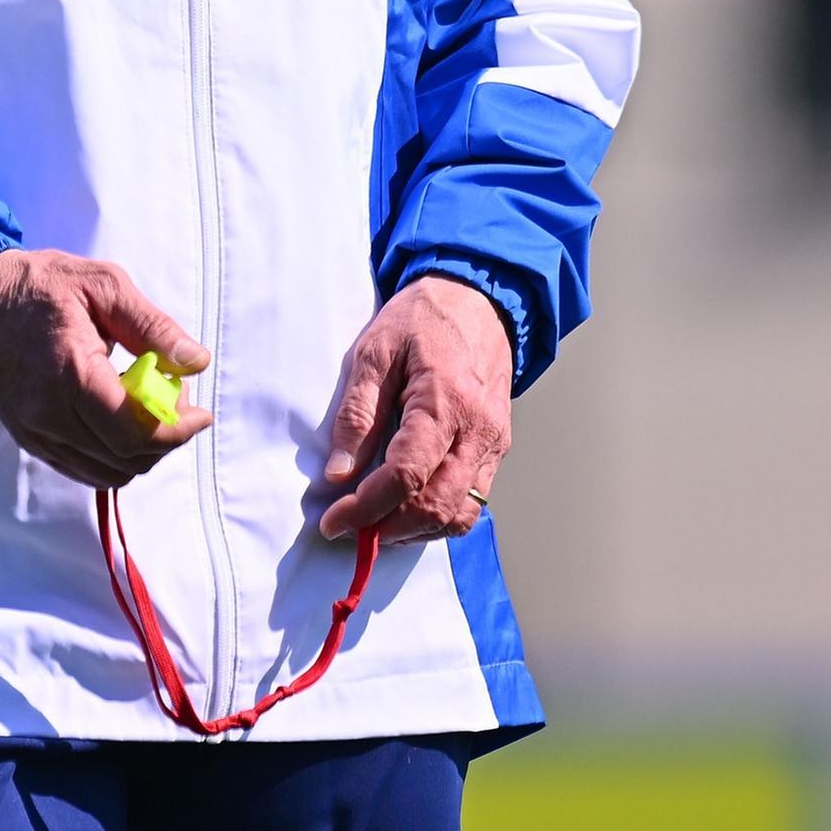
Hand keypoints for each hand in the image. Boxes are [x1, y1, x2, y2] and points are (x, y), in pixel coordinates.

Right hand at [0, 249, 213, 489]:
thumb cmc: (40, 286)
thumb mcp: (102, 285)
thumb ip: (151, 326)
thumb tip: (195, 361)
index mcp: (72, 372)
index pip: (132, 431)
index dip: (175, 431)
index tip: (200, 414)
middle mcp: (50, 413)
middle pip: (125, 458)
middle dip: (165, 439)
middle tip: (176, 401)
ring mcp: (37, 432)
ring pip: (107, 472)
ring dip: (141, 452)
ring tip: (148, 410)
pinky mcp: (30, 439)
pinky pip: (83, 470)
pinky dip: (113, 458)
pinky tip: (120, 422)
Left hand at [317, 276, 510, 542]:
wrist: (478, 299)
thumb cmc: (423, 320)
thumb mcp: (374, 351)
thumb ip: (357, 413)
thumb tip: (338, 471)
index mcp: (443, 403)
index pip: (405, 476)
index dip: (365, 508)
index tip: (333, 521)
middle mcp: (476, 431)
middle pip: (436, 506)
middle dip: (389, 529)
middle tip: (352, 529)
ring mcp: (492, 444)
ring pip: (460, 514)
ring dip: (416, 531)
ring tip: (378, 523)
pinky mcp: (497, 449)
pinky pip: (473, 501)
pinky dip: (439, 517)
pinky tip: (408, 509)